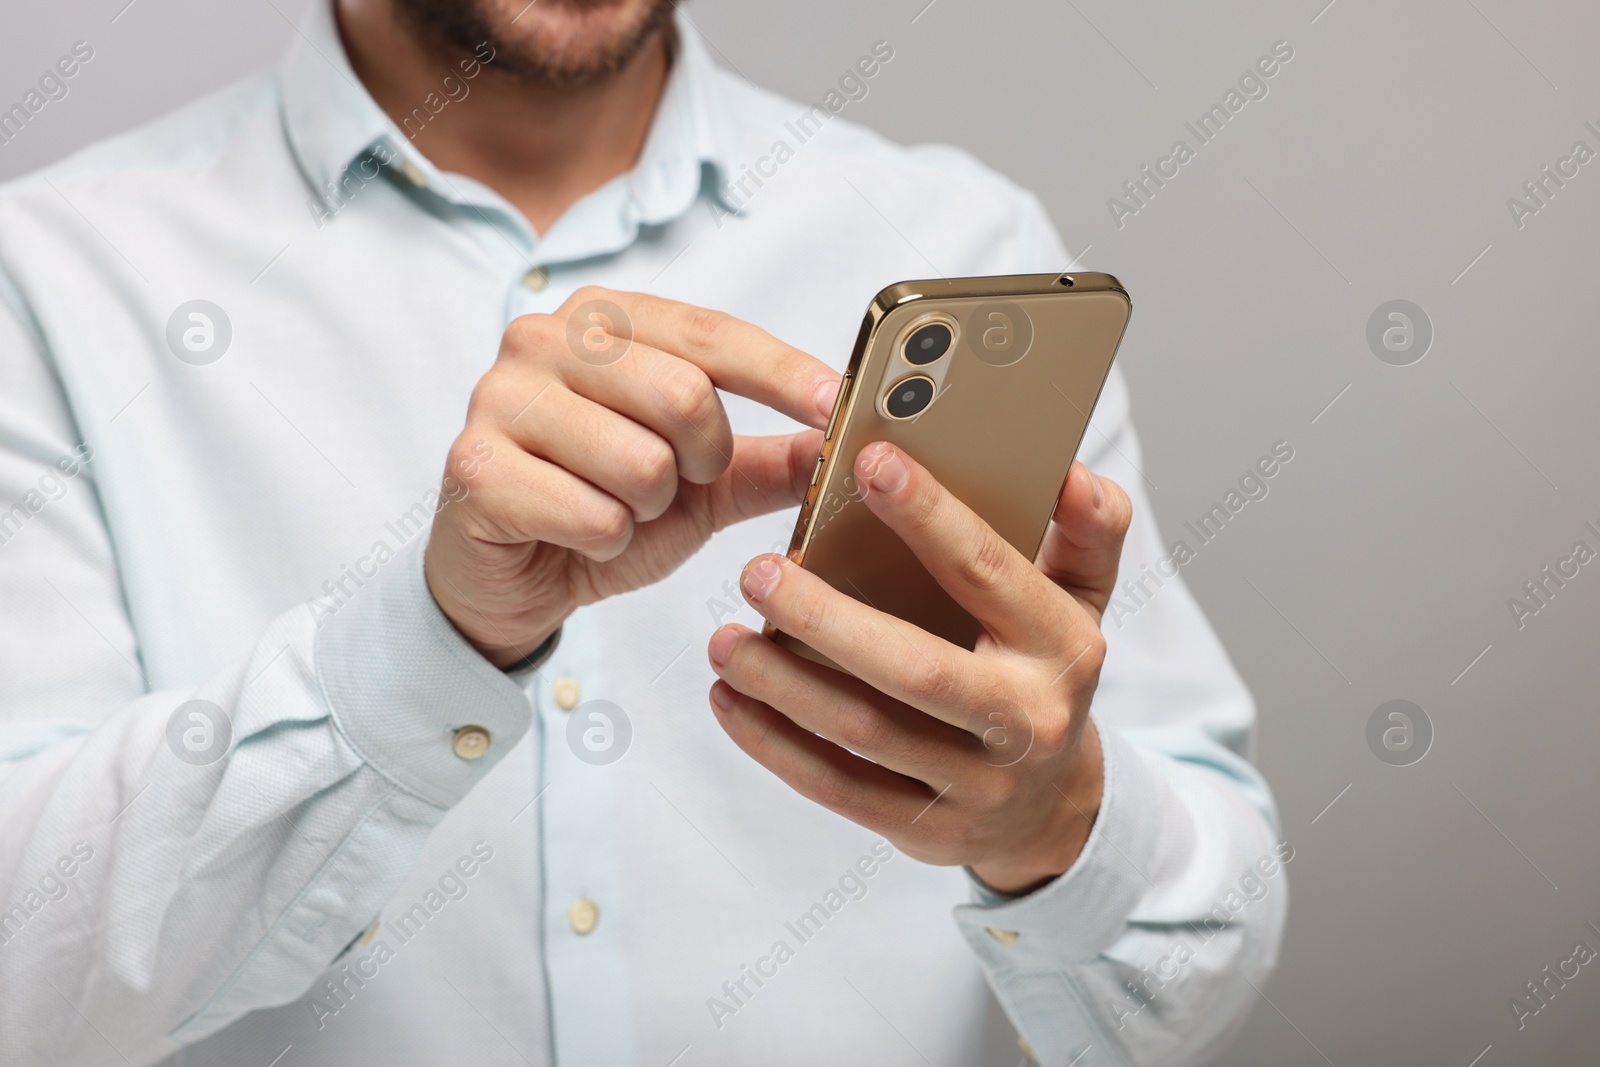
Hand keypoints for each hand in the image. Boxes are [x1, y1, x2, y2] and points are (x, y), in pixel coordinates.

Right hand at [426, 288, 840, 667]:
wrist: (510, 582)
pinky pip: (593, 516)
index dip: (782, 371)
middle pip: (684, 394)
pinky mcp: (473, 466)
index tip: (837, 403)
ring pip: (642, 463)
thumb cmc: (603, 510)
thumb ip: (772, 458)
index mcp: (603, 320)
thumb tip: (851, 439)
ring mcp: (500, 397)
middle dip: (702, 461)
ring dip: (648, 511)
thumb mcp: (702, 485)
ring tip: (615, 511)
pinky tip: (576, 538)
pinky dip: (606, 544)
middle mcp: (543, 338)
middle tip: (676, 485)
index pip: (710, 332)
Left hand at [706, 444, 1131, 893]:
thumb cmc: (1043, 673)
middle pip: (917, 669)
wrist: (1054, 808)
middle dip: (828, 620)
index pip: (989, 573)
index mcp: (1062, 647)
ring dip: (783, 686)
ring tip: (724, 640)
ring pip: (866, 733)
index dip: (931, 516)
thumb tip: (1070, 473)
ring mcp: (976, 786)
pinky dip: (774, 746)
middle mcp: (1026, 720)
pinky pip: (839, 789)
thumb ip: (1089, 531)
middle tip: (757, 572)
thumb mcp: (1082, 601)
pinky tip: (729, 700)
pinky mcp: (925, 830)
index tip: (870, 463)